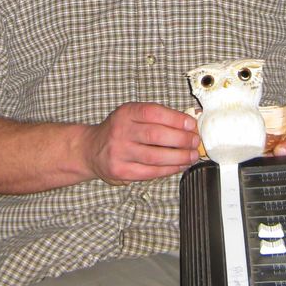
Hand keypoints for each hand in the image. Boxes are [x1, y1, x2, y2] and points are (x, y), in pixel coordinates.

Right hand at [85, 103, 200, 185]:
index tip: (191, 124)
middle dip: (181, 139)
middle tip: (195, 141)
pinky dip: (169, 169)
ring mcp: (120, 152)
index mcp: (126, 113)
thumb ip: (157, 118)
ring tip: (191, 156)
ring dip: (179, 157)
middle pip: (155, 135)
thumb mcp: (132, 115)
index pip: (153, 113)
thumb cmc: (118, 131)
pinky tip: (179, 166)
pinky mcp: (121, 171)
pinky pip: (150, 172)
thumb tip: (188, 125)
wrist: (90, 150)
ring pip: (155, 156)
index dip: (176, 119)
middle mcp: (121, 131)